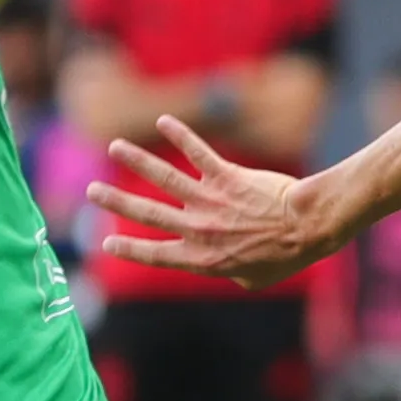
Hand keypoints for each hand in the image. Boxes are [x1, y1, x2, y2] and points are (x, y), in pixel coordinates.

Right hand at [91, 117, 323, 289]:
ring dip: (136, 161)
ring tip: (115, 148)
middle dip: (116, 202)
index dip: (129, 249)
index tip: (106, 242)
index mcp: (203, 259)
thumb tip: (228, 267)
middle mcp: (200, 229)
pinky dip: (180, 134)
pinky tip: (163, 120)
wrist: (307, 227)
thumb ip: (230, 272)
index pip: (156, 254)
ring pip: (164, 178)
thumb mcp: (253, 279)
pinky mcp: (226, 177)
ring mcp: (211, 201)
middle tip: (92, 191)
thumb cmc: (286, 256)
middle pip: (148, 213)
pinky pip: (198, 152)